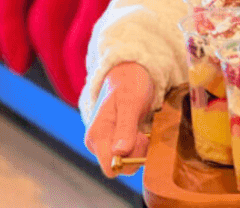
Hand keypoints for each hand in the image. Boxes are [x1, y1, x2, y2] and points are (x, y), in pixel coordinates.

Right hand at [84, 61, 154, 176]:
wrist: (129, 72)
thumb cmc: (129, 83)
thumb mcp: (130, 101)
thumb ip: (125, 127)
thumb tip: (119, 152)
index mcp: (96, 135)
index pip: (111, 167)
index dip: (130, 157)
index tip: (140, 137)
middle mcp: (97, 143)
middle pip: (121, 167)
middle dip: (138, 152)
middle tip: (143, 130)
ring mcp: (106, 144)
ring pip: (127, 163)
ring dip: (140, 148)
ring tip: (142, 127)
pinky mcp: (114, 143)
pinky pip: (130, 155)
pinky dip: (140, 146)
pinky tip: (141, 130)